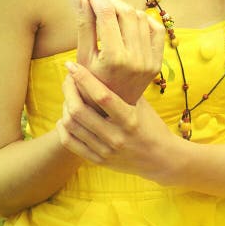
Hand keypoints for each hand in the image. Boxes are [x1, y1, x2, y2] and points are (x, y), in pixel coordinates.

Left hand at [55, 61, 181, 181]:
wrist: (161, 160)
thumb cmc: (151, 125)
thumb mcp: (141, 105)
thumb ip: (122, 88)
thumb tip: (101, 64)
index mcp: (129, 120)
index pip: (102, 96)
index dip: (83, 78)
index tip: (71, 65)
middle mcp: (116, 137)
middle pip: (78, 111)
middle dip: (68, 90)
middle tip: (69, 79)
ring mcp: (105, 151)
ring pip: (71, 125)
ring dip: (65, 105)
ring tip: (69, 96)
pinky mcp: (98, 161)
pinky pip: (69, 142)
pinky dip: (62, 127)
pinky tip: (66, 117)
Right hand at [74, 0, 165, 104]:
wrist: (111, 112)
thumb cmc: (90, 84)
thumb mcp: (82, 55)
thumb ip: (83, 24)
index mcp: (114, 58)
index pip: (107, 14)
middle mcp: (136, 58)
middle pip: (125, 12)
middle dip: (109, 0)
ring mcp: (150, 60)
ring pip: (140, 17)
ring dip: (123, 9)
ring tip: (108, 11)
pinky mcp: (158, 61)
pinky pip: (155, 29)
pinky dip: (142, 20)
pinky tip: (128, 22)